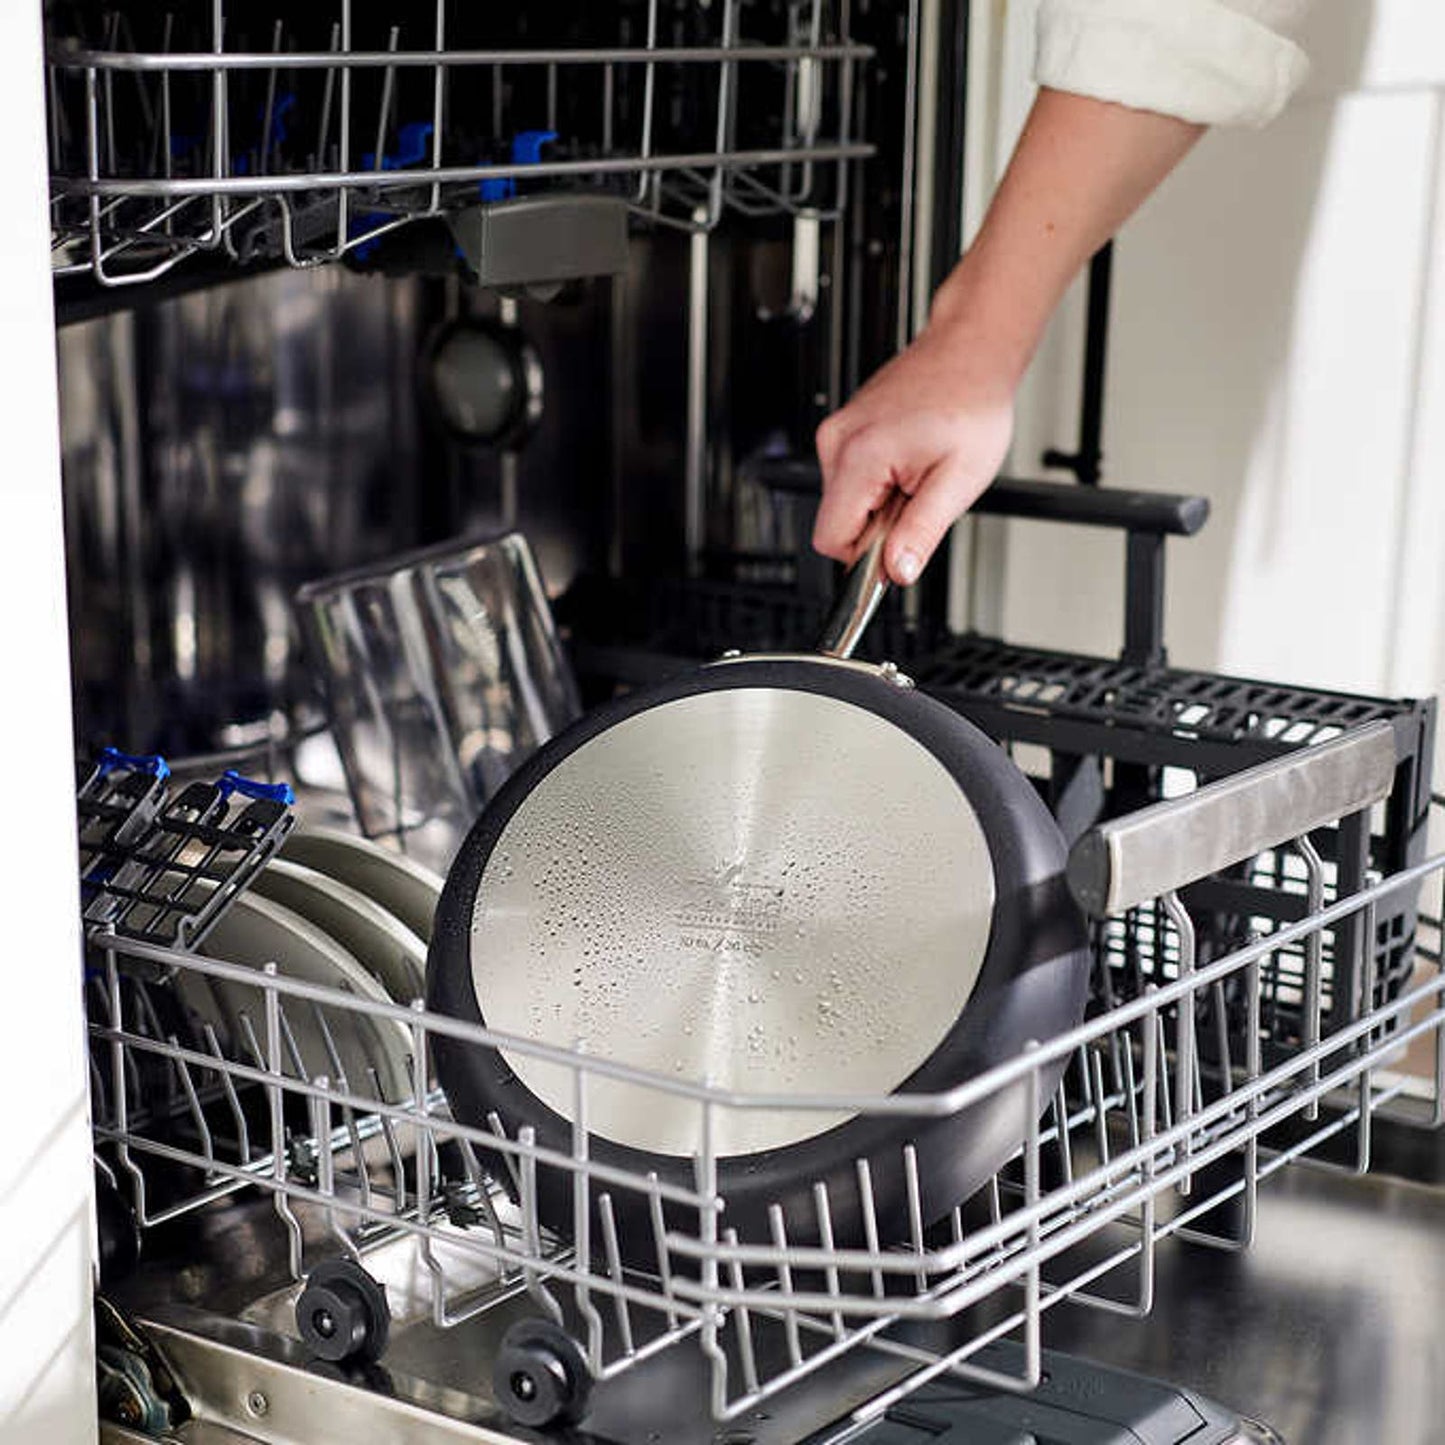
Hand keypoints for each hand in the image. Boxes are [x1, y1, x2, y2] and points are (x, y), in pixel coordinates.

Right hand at [812, 319, 1015, 585]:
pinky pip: (850, 478)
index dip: (866, 556)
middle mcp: (838, 441)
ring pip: (844, 502)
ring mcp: (838, 432)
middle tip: (920, 496)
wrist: (972, 353)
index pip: (831, 539)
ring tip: (917, 473)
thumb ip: (921, 533)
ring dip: (880, 503)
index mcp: (860, 456)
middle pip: (837, 522)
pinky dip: (879, 482)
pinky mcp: (845, 429)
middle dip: (878, 526)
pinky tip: (909, 459)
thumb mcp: (958, 482)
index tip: (899, 545)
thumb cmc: (971, 405)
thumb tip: (897, 573)